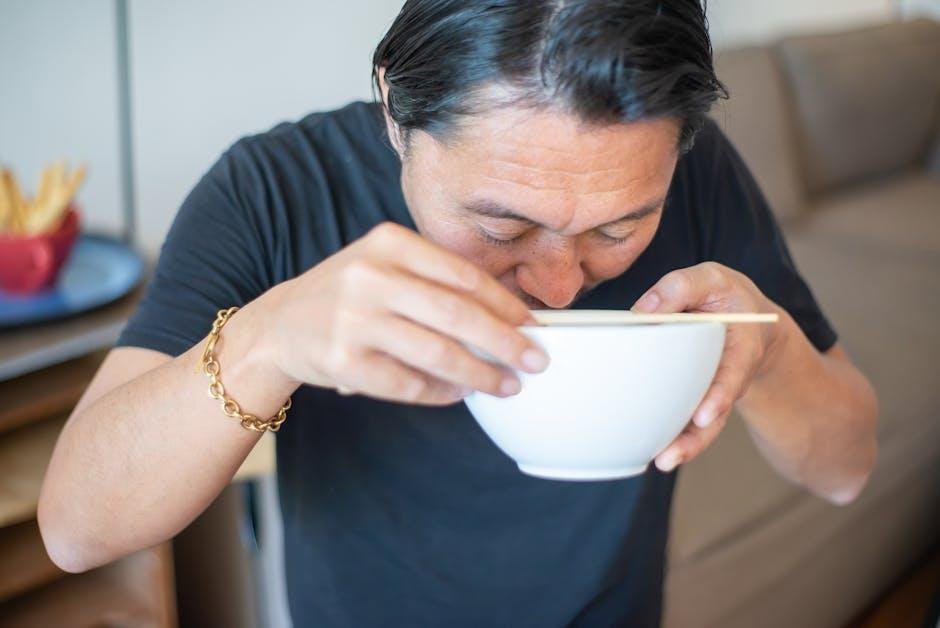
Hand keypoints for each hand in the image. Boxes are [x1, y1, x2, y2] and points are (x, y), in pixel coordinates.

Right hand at [258, 222, 548, 404]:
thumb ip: (437, 282)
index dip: (506, 304)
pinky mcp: (341, 362)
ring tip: (507, 385)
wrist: (280, 324)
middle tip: (536, 360)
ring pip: (437, 353)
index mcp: (389, 243)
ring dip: (480, 373)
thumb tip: (511, 320)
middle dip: (505, 341)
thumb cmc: (350, 294)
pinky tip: (459, 394)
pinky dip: (441, 393)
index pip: (463, 275)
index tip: (534, 326)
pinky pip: (408, 384)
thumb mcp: (386, 266)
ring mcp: (352, 319)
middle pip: (457, 313)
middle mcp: (369, 276)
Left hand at [631, 262, 784, 471]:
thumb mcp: (710, 279)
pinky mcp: (696, 397)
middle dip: (695, 437)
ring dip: (683, 445)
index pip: (734, 373)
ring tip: (661, 462)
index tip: (706, 416)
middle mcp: (730, 374)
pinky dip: (674, 436)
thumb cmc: (723, 296)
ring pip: (703, 425)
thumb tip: (642, 312)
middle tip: (669, 457)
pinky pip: (688, 420)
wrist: (745, 317)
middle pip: (716, 412)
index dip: (720, 395)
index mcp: (742, 343)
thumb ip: (680, 287)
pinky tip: (651, 451)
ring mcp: (714, 390)